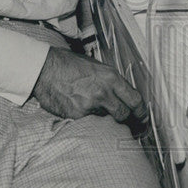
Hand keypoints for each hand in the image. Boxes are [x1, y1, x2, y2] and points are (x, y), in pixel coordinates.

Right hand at [32, 47, 147, 124]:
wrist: (45, 68)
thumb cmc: (70, 65)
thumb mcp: (97, 68)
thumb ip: (112, 83)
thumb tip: (124, 97)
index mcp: (111, 78)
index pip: (135, 100)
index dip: (141, 112)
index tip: (142, 117)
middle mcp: (103, 92)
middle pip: (124, 115)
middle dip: (126, 120)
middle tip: (126, 123)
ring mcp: (90, 105)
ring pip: (106, 120)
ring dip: (104, 118)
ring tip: (95, 110)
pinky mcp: (76, 115)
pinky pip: (89, 122)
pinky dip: (88, 119)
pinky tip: (80, 109)